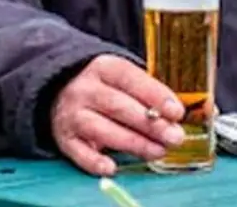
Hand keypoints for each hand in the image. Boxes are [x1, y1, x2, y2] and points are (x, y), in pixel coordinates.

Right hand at [49, 54, 185, 175]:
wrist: (59, 90)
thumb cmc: (106, 87)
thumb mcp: (126, 80)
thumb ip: (150, 96)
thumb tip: (174, 118)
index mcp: (105, 68)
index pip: (133, 80)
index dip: (156, 97)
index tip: (177, 113)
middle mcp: (85, 90)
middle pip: (119, 107)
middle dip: (151, 124)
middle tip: (174, 137)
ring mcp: (71, 115)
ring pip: (102, 130)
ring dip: (133, 143)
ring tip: (158, 152)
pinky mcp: (63, 138)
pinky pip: (77, 152)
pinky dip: (94, 162)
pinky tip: (112, 168)